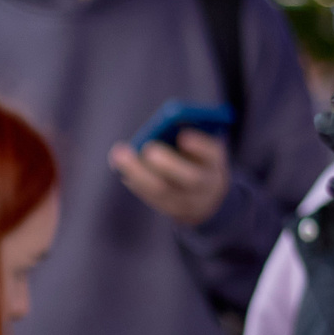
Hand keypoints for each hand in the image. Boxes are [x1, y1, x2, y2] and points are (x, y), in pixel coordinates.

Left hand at [110, 128, 230, 226]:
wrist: (207, 195)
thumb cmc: (197, 158)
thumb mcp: (198, 145)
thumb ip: (187, 132)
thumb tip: (165, 124)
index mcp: (215, 161)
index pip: (212, 154)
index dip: (200, 146)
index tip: (183, 136)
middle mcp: (206, 184)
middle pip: (190, 178)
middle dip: (167, 163)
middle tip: (147, 149)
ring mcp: (189, 201)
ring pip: (164, 192)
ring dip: (138, 173)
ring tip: (118, 154)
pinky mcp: (171, 210)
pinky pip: (151, 198)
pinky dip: (134, 181)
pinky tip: (119, 167)